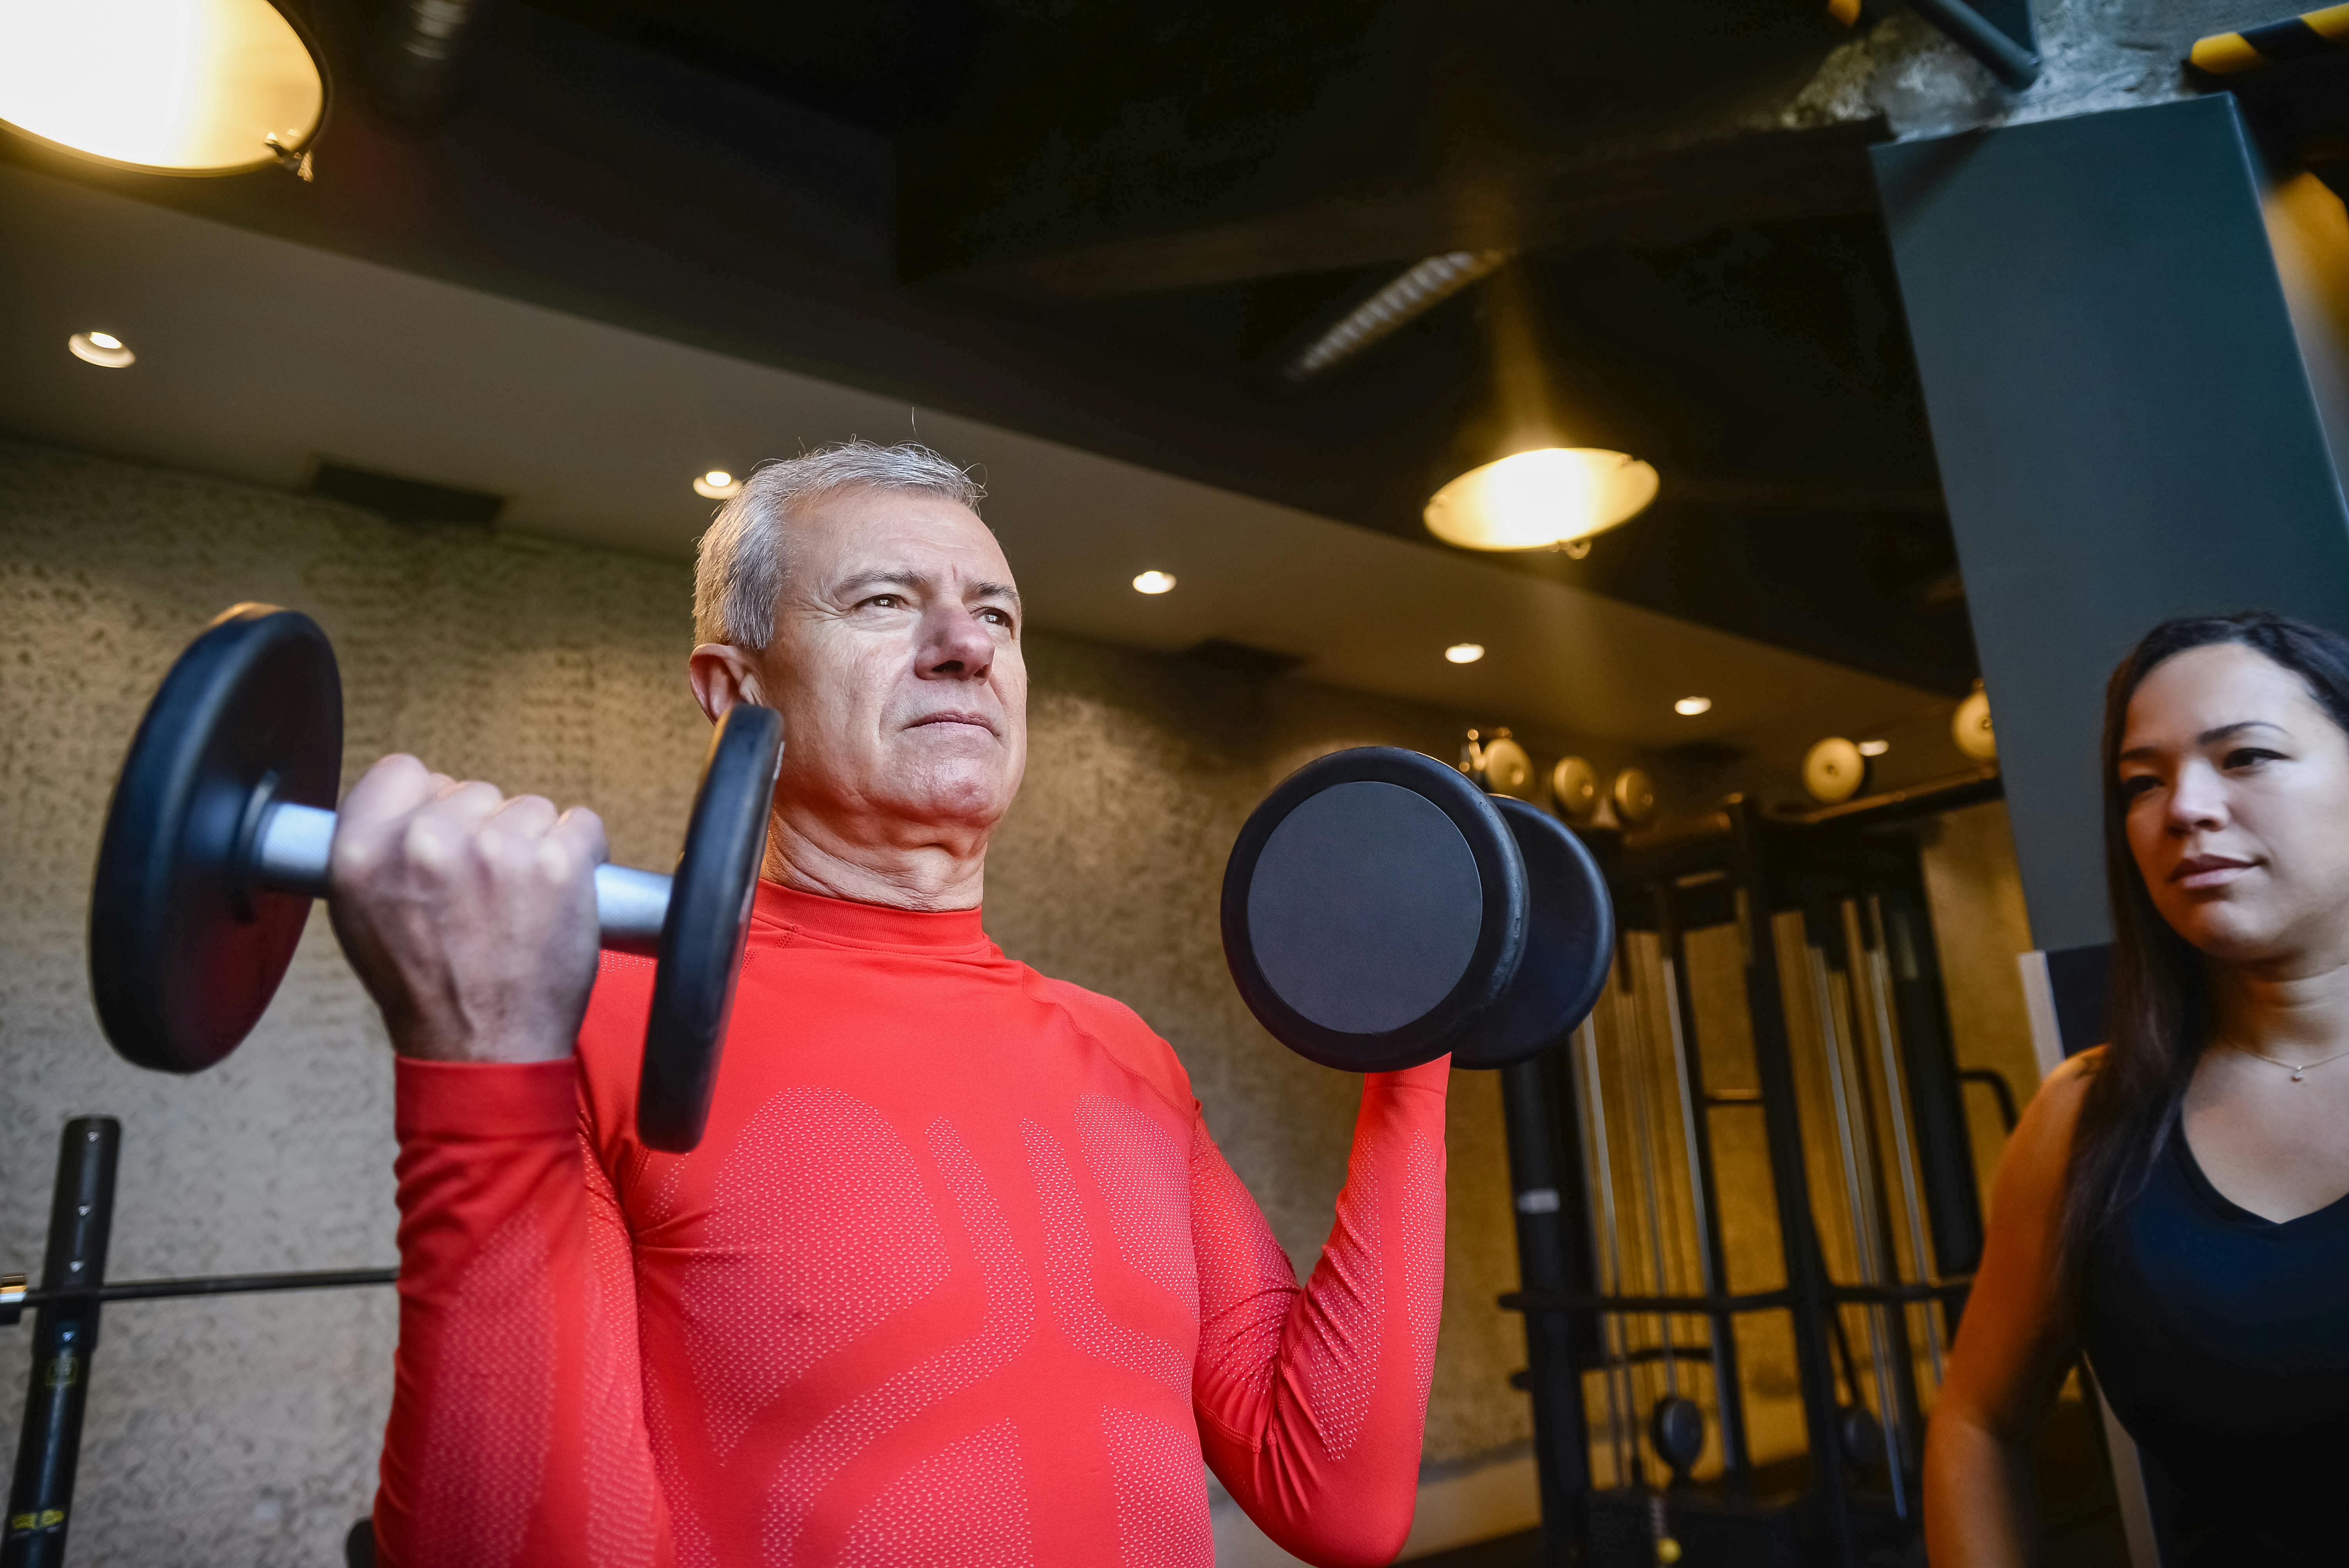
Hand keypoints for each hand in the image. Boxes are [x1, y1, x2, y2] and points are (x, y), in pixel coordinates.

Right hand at [327, 755, 607, 1062]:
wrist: (482, 1048)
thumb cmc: (427, 990)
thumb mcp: (362, 916)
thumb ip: (380, 850)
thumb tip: (412, 804)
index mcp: (363, 851)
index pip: (404, 772)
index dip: (431, 802)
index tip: (447, 836)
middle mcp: (425, 843)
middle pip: (474, 791)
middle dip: (484, 833)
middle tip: (483, 894)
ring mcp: (496, 851)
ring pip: (529, 809)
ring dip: (532, 846)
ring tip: (519, 905)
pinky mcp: (557, 865)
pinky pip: (582, 826)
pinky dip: (580, 855)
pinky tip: (558, 897)